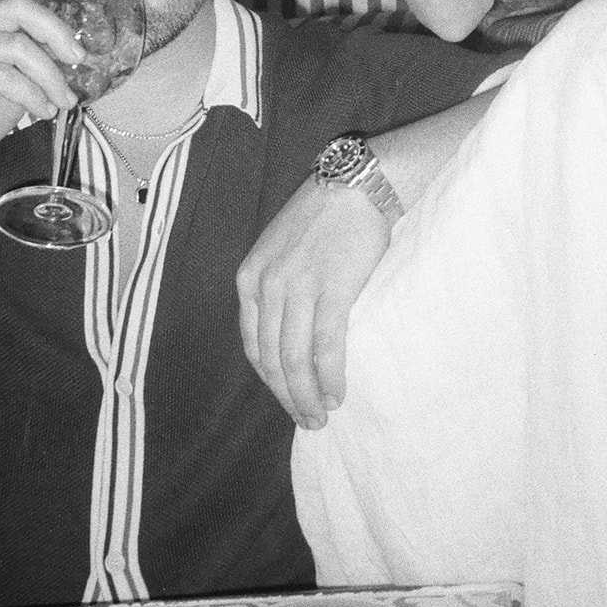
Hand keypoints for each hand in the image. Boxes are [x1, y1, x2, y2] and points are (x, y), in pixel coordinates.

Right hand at [0, 0, 88, 186]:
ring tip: (64, 102)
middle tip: (80, 59)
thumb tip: (77, 49)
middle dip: (57, 31)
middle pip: (19, 6)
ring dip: (50, 76)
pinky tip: (43, 112)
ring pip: (16, 46)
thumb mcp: (16, 81)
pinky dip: (31, 95)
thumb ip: (36, 58)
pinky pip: (3, 75)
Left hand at [237, 176, 391, 427]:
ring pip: (294, 360)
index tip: (287, 397)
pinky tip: (337, 395)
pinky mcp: (331, 291)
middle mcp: (267, 285)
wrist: (356, 185)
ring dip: (307, 396)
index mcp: (250, 276)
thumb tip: (287, 331)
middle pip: (271, 358)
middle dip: (288, 396)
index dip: (270, 379)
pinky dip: (329, 377)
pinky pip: (325, 347)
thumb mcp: (280, 248)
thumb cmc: (324, 215)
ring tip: (321, 416)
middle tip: (306, 420)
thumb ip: (276, 285)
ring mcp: (297, 289)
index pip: (253, 344)